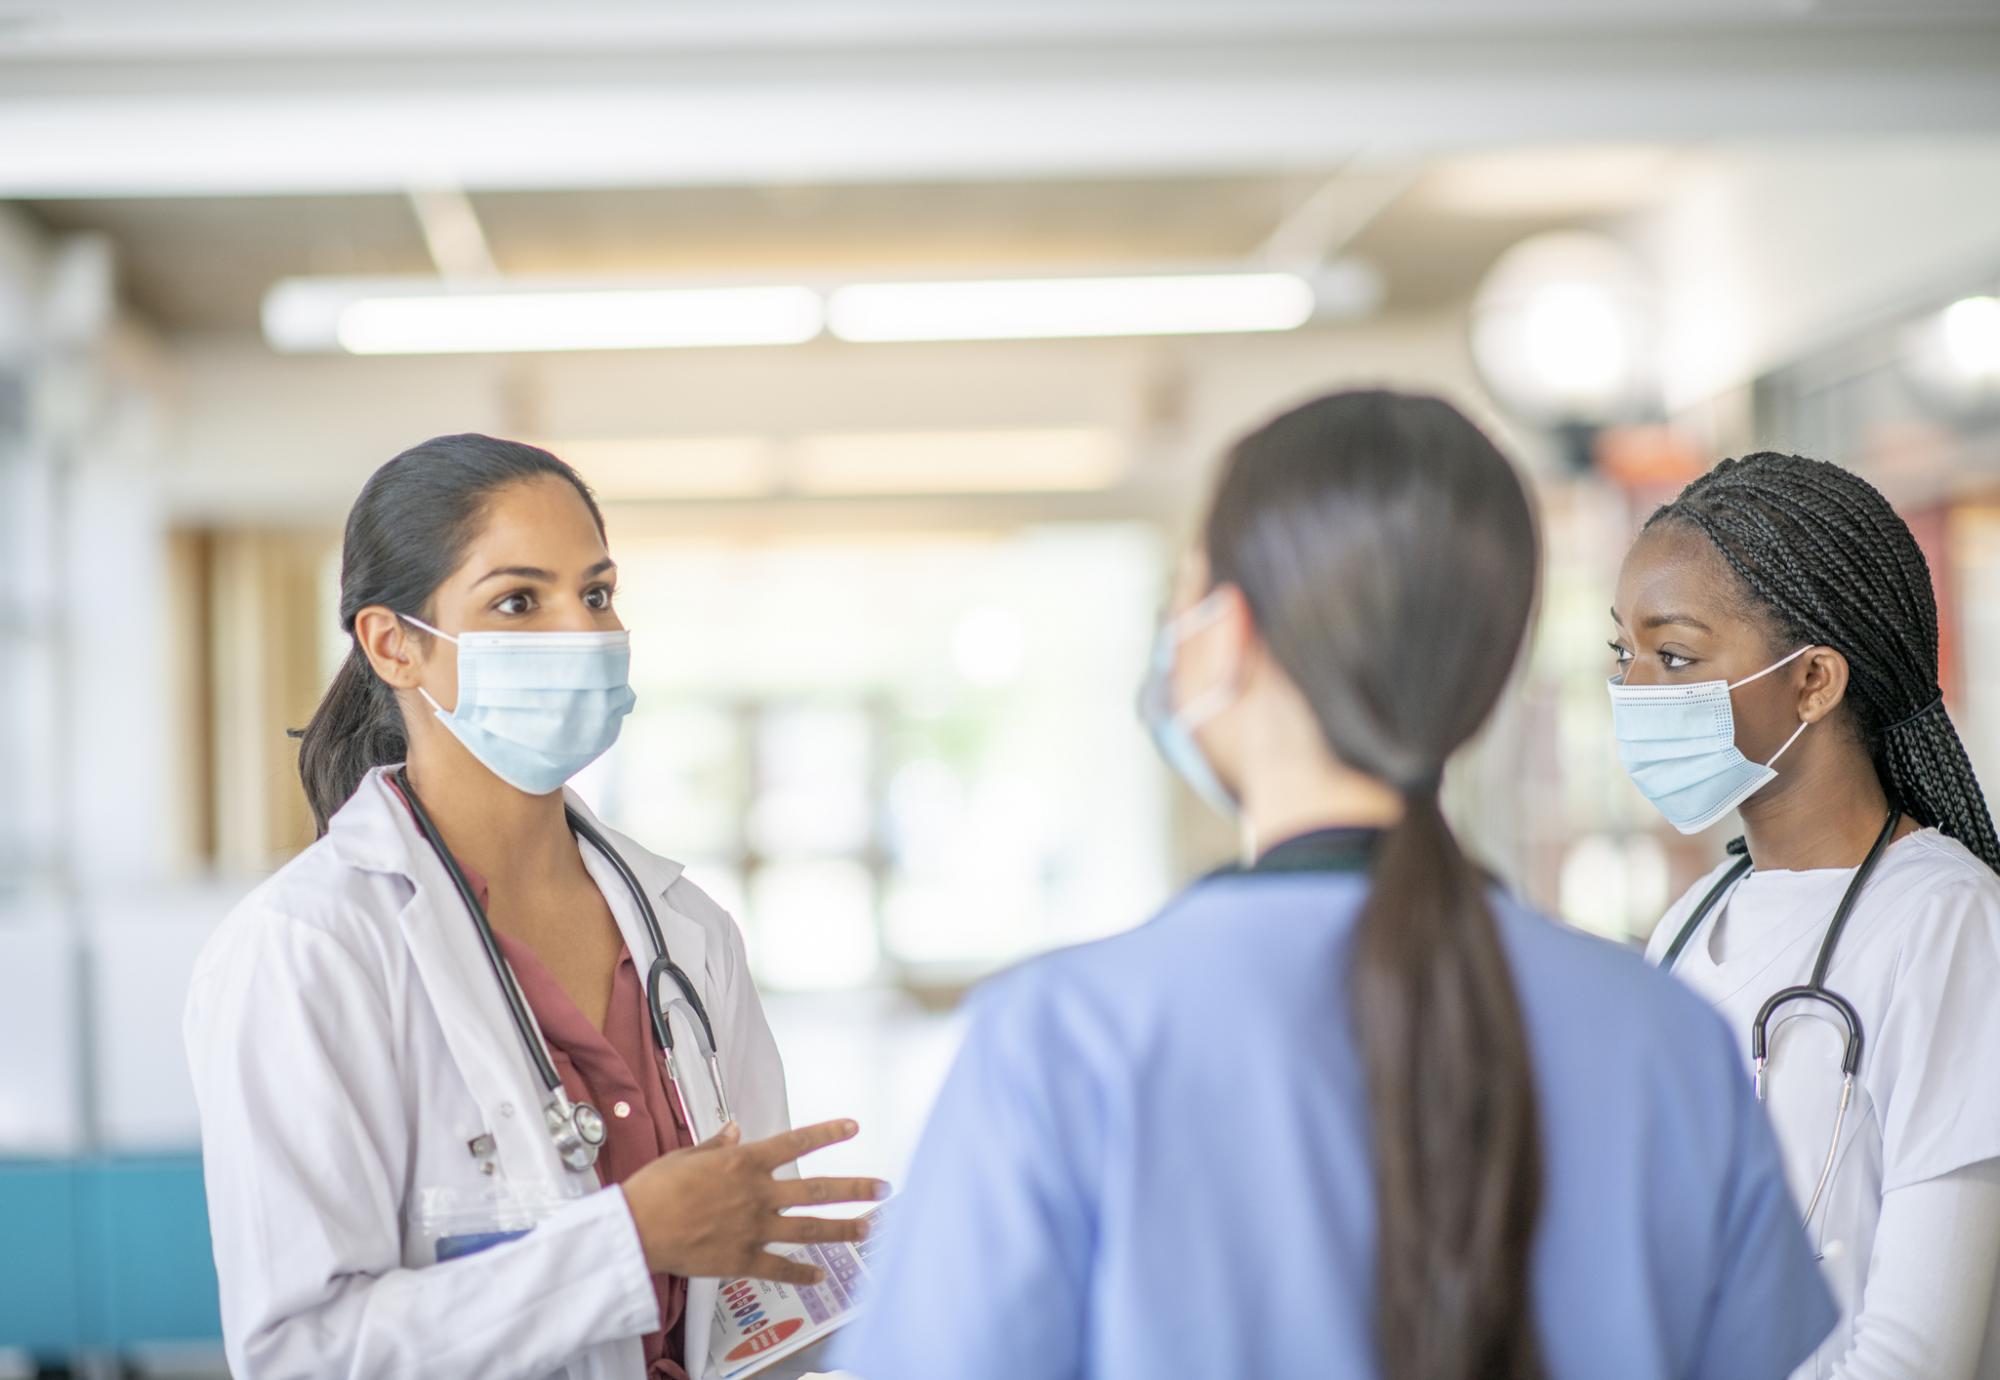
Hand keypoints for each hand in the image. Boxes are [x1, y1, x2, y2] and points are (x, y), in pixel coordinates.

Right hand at [621, 1118, 887, 1283]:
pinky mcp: (743, 1260)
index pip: (797, 1141)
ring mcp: (755, 1228)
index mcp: (745, 1162)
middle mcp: (758, 1193)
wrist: (636, 1229)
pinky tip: (821, 1276)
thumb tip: (734, 1130)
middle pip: (818, 1190)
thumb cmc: (654, 1189)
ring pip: (810, 1229)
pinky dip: (803, 1273)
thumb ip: (716, 1145)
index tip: (853, 1127)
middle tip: (883, 1188)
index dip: (828, 1133)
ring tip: (870, 1228)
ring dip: (843, 1229)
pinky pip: (781, 1267)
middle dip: (855, 1189)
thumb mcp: (686, 1156)